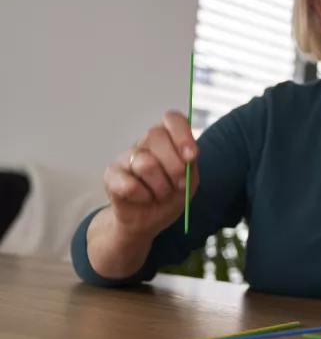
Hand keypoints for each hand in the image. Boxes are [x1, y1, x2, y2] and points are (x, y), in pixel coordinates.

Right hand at [104, 111, 198, 239]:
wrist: (150, 219)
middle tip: (179, 184)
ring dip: (161, 186)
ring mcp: (126, 157)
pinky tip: (144, 198)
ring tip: (161, 194)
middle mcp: (144, 143)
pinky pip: (129, 184)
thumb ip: (190, 163)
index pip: (171, 119)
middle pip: (155, 136)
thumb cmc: (171, 194)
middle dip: (174, 166)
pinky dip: (143, 196)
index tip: (191, 156)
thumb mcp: (190, 179)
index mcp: (167, 138)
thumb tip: (188, 154)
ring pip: (145, 163)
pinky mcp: (111, 175)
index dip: (181, 134)